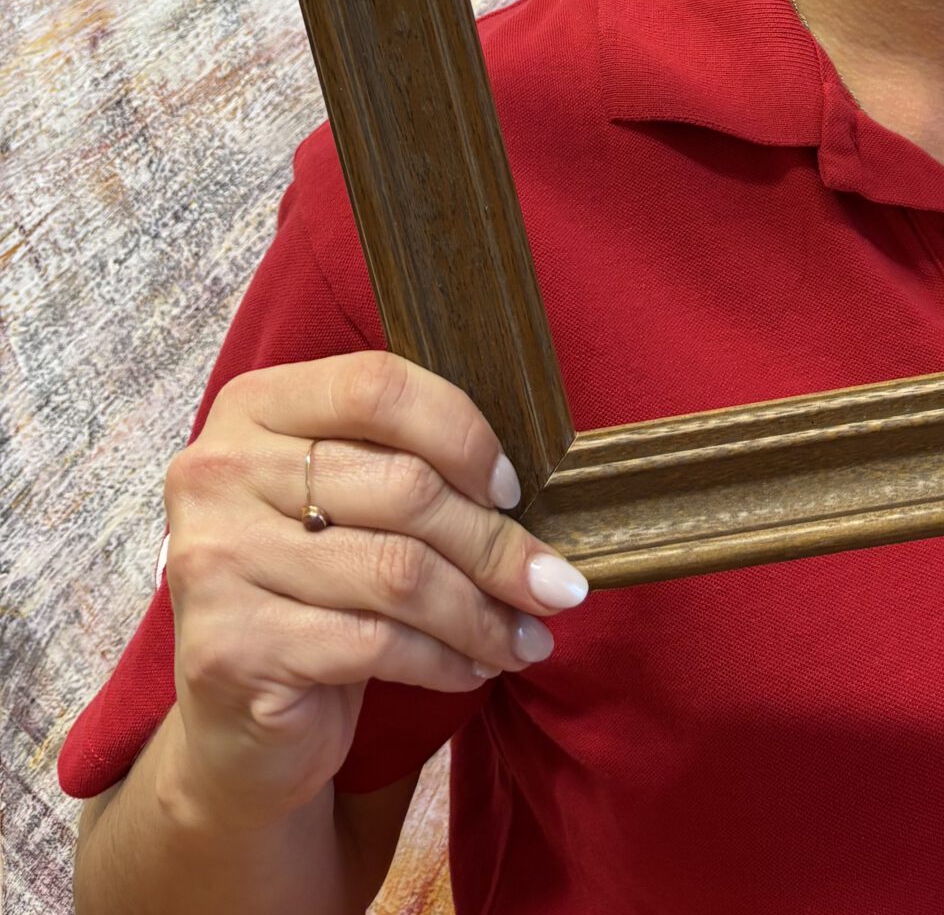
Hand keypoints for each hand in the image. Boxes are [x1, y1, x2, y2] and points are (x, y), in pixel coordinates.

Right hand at [163, 351, 588, 822]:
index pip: (376, 386)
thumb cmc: (309, 594)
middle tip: (555, 583)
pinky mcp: (230, 648)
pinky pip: (376, 642)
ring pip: (398, 571)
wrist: (234, 729)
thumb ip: (403, 466)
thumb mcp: (343, 506)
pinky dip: (445, 657)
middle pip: (402, 486)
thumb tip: (532, 486)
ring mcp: (216, 560)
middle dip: (495, 543)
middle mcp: (219, 472)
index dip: (461, 433)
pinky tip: (477, 666)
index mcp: (252, 407)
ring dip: (483, 611)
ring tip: (528, 633)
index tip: (513, 488)